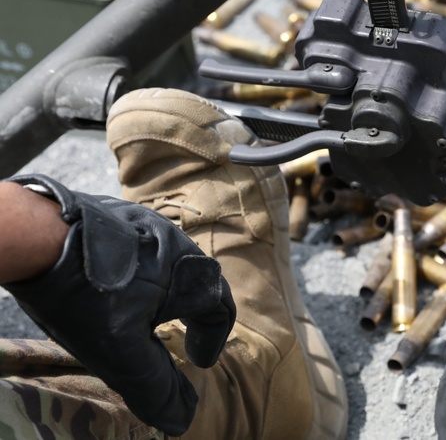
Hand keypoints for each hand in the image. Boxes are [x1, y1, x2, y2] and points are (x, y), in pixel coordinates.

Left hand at [2, 175, 235, 435]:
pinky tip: (111, 284)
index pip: (220, 309)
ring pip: (170, 262)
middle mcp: (179, 245)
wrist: (37, 233)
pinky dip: (139, 270)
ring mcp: (149, 224)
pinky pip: (142, 245)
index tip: (196, 360)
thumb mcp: (121, 352)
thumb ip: (153, 385)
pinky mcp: (120, 214)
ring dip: (165, 290)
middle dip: (192, 314)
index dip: (212, 339)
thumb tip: (182, 419)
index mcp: (190, 277)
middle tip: (175, 336)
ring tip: (141, 312)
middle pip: (199, 282)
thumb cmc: (85, 295)